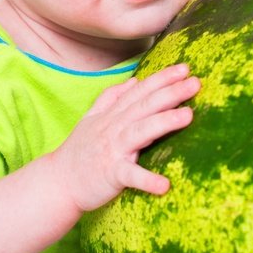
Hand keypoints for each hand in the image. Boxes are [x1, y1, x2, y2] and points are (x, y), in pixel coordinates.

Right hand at [53, 64, 199, 212]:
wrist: (57, 183)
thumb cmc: (79, 152)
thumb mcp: (92, 119)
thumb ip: (111, 98)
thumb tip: (133, 81)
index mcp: (113, 115)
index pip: (140, 91)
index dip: (161, 78)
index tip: (184, 68)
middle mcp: (113, 128)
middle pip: (145, 106)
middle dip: (170, 92)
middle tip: (195, 82)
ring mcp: (112, 150)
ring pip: (140, 131)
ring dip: (164, 122)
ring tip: (188, 116)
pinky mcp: (110, 174)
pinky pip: (131, 176)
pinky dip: (147, 180)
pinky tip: (165, 185)